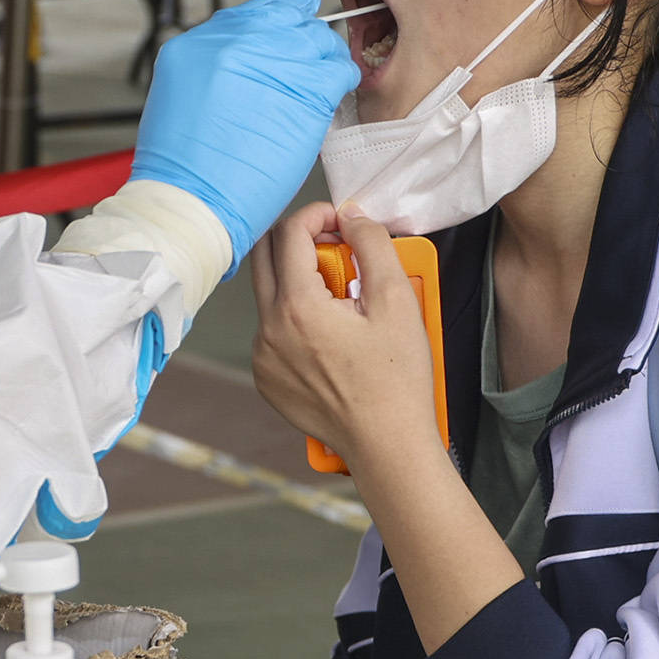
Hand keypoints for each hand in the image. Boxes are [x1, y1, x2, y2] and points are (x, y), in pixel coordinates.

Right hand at [129, 0, 359, 274]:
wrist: (192, 203)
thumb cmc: (182, 168)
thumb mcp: (179, 98)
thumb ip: (212, 67)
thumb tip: (246, 59)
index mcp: (197, 45)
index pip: (250, 13)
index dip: (276, 16)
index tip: (291, 19)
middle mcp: (234, 44)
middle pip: (287, 20)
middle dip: (301, 38)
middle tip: (307, 61)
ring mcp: (273, 64)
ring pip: (318, 40)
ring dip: (323, 58)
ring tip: (318, 83)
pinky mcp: (307, 91)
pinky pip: (339, 69)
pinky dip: (341, 79)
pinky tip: (332, 94)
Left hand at [248, 203, 441, 473]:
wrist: (386, 443)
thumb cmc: (396, 379)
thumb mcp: (397, 300)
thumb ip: (372, 245)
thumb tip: (352, 217)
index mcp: (296, 307)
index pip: (289, 233)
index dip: (317, 215)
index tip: (343, 222)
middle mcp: (267, 329)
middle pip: (265, 257)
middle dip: (301, 241)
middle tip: (340, 251)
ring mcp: (262, 356)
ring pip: (269, 296)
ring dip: (299, 282)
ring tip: (344, 302)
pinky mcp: (265, 378)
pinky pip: (271, 331)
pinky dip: (295, 318)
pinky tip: (332, 336)